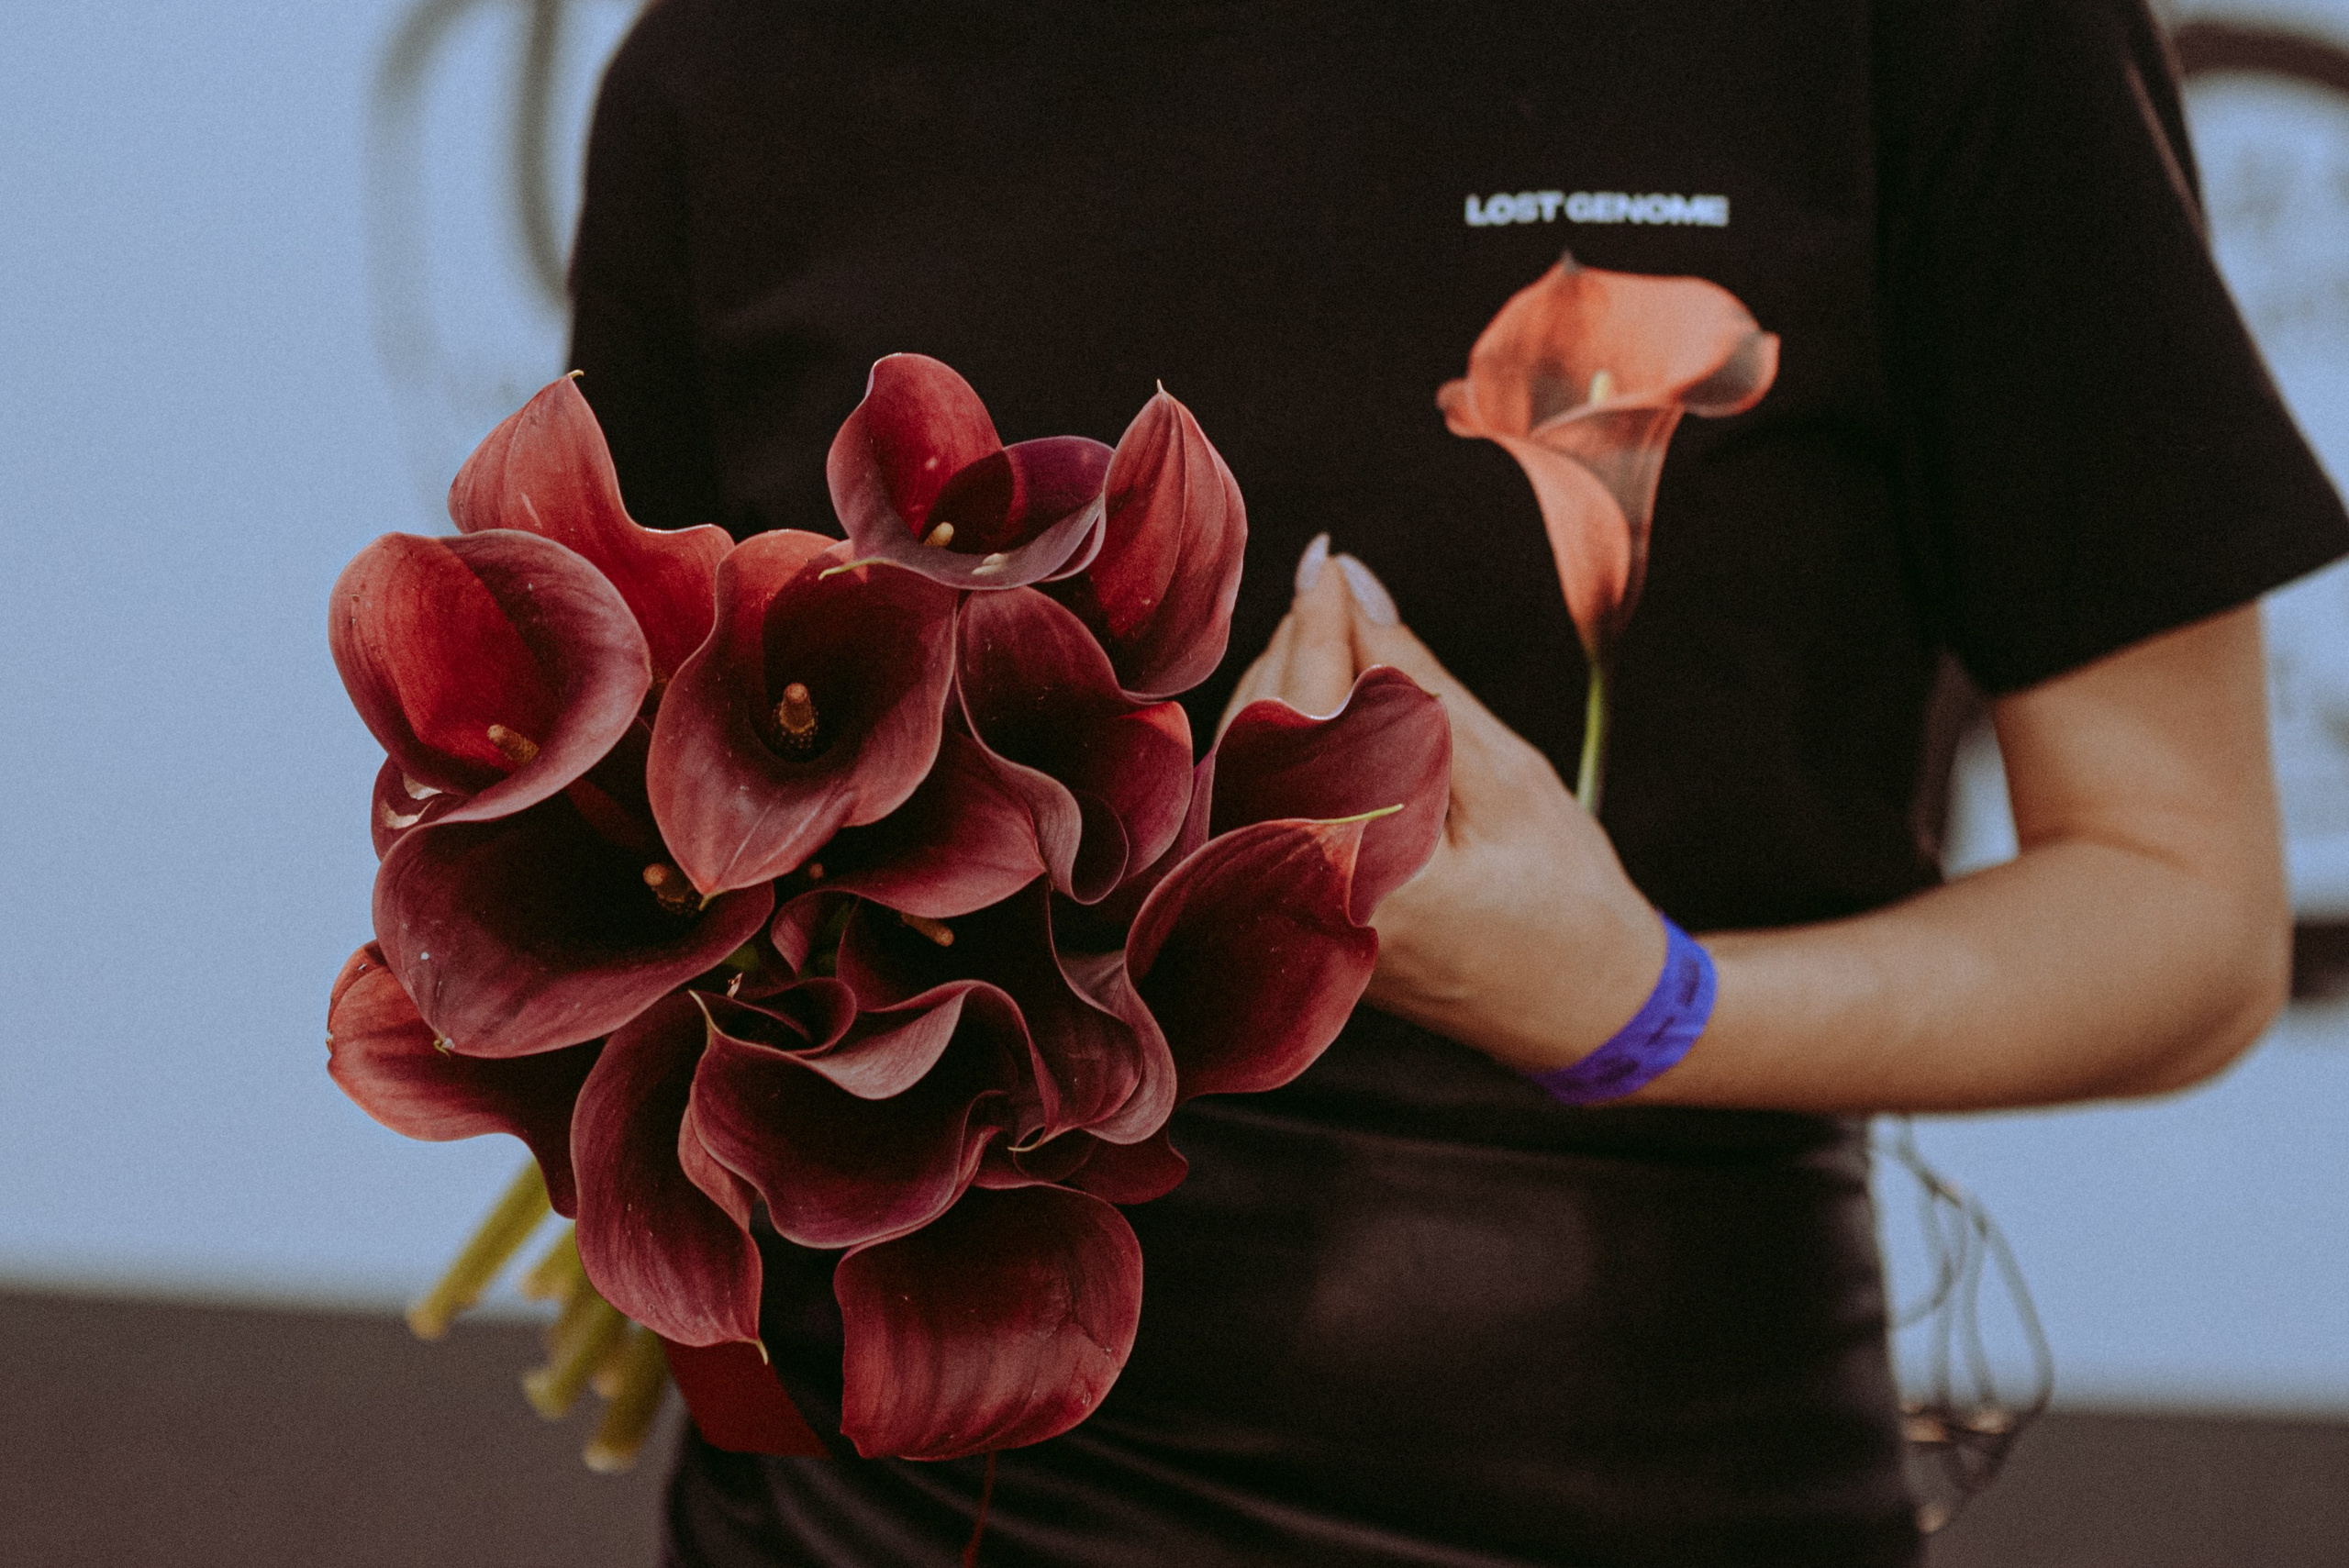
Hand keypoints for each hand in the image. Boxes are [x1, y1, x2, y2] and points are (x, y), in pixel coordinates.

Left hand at [1221, 537, 1665, 1072]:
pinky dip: (1277, 746)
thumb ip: (1417, 680)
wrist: (1578, 1011)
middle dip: (1290, 650)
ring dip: (1278, 694)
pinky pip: (1252, 807)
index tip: (1326, 557)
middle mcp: (1306, 897)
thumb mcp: (1507, 775)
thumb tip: (1356, 587)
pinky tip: (1317, 709)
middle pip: (1257, 739)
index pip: (1311, 715)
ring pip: (1243, 769)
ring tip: (1336, 641)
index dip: (1315, 625)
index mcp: (1366, 867)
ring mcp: (1288, 915)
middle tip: (1335, 590)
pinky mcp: (1287, 916)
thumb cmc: (1565, 895)